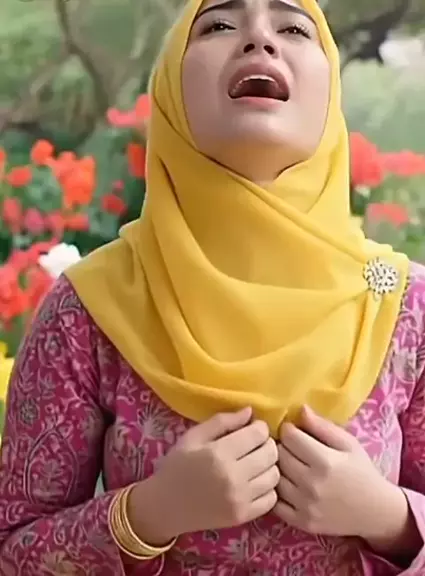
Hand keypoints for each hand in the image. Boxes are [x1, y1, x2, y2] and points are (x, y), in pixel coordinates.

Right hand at [128, 407, 278, 542]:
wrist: (165, 507)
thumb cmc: (177, 466)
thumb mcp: (193, 436)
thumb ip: (222, 421)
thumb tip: (250, 412)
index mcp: (218, 453)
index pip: (259, 434)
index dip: (259, 427)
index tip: (252, 428)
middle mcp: (232, 477)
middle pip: (271, 453)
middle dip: (266, 444)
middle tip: (255, 445)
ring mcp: (239, 499)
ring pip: (274, 475)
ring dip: (268, 465)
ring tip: (255, 463)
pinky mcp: (243, 517)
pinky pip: (271, 498)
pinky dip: (267, 487)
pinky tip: (254, 482)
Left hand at [274, 406, 407, 541]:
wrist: (376, 512)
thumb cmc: (361, 472)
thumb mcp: (348, 443)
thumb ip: (322, 426)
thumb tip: (300, 409)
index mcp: (325, 461)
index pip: (289, 437)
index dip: (289, 429)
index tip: (292, 430)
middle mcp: (312, 484)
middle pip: (279, 455)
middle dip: (281, 446)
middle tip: (288, 445)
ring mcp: (305, 506)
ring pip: (274, 477)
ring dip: (277, 468)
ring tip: (286, 463)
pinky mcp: (301, 522)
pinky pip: (275, 503)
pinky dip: (276, 491)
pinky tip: (286, 484)